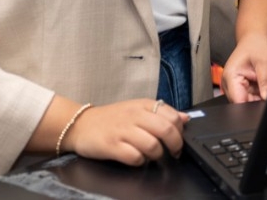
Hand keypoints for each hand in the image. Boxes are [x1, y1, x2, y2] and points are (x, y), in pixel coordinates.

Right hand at [66, 99, 189, 164]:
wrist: (81, 124)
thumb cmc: (112, 118)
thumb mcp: (138, 109)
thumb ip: (162, 113)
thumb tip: (186, 118)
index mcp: (144, 105)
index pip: (173, 116)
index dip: (180, 131)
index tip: (179, 140)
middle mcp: (135, 115)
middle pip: (166, 130)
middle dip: (175, 145)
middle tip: (173, 153)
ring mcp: (123, 130)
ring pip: (153, 145)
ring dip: (157, 155)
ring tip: (152, 156)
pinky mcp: (111, 145)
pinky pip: (135, 157)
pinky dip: (140, 161)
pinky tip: (136, 158)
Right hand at [221, 33, 266, 102]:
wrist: (255, 41)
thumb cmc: (258, 47)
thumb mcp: (266, 61)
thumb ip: (266, 81)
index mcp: (230, 77)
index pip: (239, 102)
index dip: (253, 105)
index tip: (264, 99)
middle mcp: (229, 85)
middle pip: (243, 105)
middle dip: (257, 100)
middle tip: (265, 87)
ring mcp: (234, 89)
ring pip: (248, 103)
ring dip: (258, 96)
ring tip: (262, 81)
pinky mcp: (240, 90)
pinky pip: (251, 99)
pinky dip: (258, 94)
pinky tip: (261, 84)